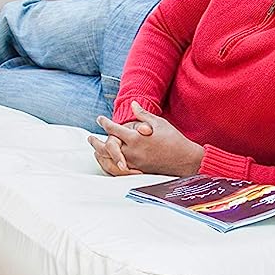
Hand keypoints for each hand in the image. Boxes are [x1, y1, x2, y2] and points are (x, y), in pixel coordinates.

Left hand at [89, 102, 204, 176]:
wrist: (184, 159)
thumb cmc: (173, 138)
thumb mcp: (159, 122)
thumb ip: (142, 114)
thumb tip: (132, 104)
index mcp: (136, 137)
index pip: (113, 129)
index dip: (104, 123)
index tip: (99, 119)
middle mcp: (132, 151)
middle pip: (107, 146)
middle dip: (96, 141)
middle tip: (89, 138)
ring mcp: (134, 163)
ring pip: (110, 159)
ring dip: (100, 154)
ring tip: (94, 150)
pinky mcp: (138, 170)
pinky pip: (118, 169)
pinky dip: (110, 164)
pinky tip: (107, 161)